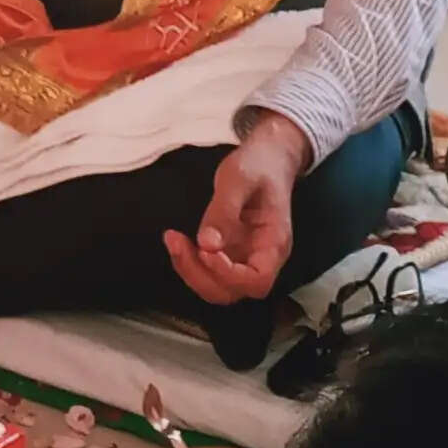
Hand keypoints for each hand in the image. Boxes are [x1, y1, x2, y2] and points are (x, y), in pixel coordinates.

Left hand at [165, 112, 306, 305]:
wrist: (267, 157)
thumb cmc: (259, 164)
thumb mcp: (239, 178)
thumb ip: (223, 211)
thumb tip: (207, 243)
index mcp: (274, 243)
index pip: (257, 280)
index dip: (229, 275)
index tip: (207, 250)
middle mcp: (261, 257)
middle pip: (233, 291)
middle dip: (200, 275)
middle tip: (178, 244)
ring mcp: (244, 257)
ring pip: (217, 287)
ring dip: (190, 271)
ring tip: (173, 240)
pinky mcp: (229, 252)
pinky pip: (208, 271)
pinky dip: (189, 262)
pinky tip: (177, 240)